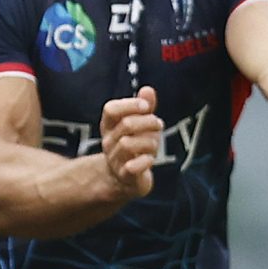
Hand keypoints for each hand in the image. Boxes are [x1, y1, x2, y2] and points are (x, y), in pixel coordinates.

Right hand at [98, 87, 161, 202]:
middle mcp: (108, 142)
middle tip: (159, 125)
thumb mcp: (140, 124)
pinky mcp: (125, 176)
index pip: (110, 109)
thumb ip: (144, 107)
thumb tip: (147, 90)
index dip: (130, 104)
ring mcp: (114, 160)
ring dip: (149, 141)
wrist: (125, 179)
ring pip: (128, 144)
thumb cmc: (134, 146)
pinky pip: (132, 167)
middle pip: (126, 125)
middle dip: (148, 122)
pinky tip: (150, 159)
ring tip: (155, 144)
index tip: (146, 107)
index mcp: (109, 126)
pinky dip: (145, 161)